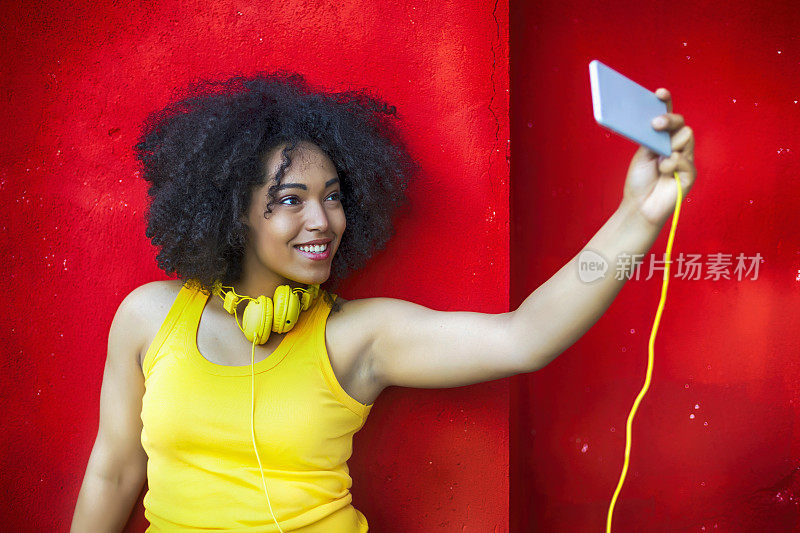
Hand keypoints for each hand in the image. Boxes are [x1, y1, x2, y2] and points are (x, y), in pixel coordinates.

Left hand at [621, 88, 695, 227]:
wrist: (639, 206)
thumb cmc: (639, 180)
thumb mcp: (642, 154)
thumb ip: (651, 138)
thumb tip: (655, 121)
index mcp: (663, 139)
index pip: (668, 115)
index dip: (665, 102)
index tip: (659, 93)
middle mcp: (676, 146)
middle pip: (680, 123)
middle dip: (669, 120)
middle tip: (655, 124)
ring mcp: (685, 158)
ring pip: (686, 137)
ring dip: (669, 147)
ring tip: (658, 160)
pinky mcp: (689, 174)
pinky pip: (685, 159)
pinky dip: (671, 163)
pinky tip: (663, 170)